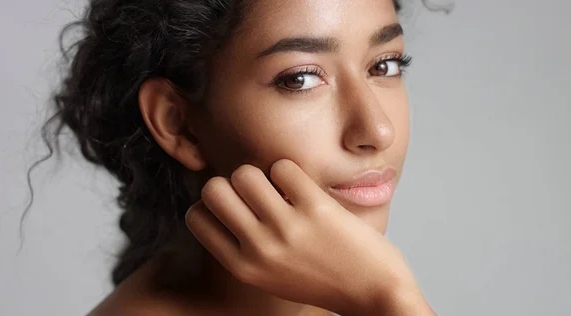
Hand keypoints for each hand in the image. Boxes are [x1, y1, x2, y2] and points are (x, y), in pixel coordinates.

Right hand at [185, 159, 431, 314]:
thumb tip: (231, 199)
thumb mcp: (273, 276)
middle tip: (257, 192)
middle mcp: (259, 248)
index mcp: (243, 267)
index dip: (212, 204)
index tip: (236, 204)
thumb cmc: (323, 281)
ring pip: (245, 173)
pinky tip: (303, 187)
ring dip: (262, 173)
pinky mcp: (316, 208)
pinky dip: (291, 170)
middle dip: (231, 183)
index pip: (195, 217)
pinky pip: (284, 167)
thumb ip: (247, 247)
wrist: (375, 293)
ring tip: (282, 188)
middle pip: (212, 189)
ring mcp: (287, 228)